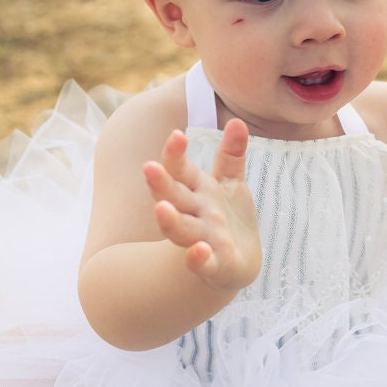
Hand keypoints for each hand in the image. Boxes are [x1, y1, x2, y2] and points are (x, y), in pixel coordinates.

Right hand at [143, 119, 261, 290]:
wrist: (236, 265)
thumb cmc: (227, 219)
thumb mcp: (229, 184)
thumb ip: (231, 155)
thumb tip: (238, 121)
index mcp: (196, 191)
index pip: (179, 170)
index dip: (175, 154)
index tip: (177, 135)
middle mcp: (193, 213)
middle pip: (172, 196)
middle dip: (160, 183)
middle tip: (148, 168)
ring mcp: (201, 239)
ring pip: (180, 229)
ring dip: (170, 220)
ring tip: (161, 208)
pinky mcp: (214, 264)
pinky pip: (204, 263)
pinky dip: (198, 258)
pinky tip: (198, 250)